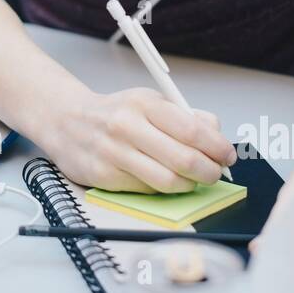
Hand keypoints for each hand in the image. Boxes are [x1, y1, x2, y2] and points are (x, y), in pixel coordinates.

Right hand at [42, 86, 236, 192]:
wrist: (66, 122)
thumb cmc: (114, 113)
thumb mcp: (149, 102)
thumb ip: (184, 116)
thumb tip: (217, 134)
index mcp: (144, 104)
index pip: (192, 129)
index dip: (217, 146)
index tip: (227, 154)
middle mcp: (128, 126)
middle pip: (184, 158)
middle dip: (209, 171)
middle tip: (216, 172)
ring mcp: (114, 153)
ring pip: (168, 181)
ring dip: (190, 185)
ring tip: (194, 180)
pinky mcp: (104, 176)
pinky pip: (147, 190)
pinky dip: (164, 190)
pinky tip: (166, 181)